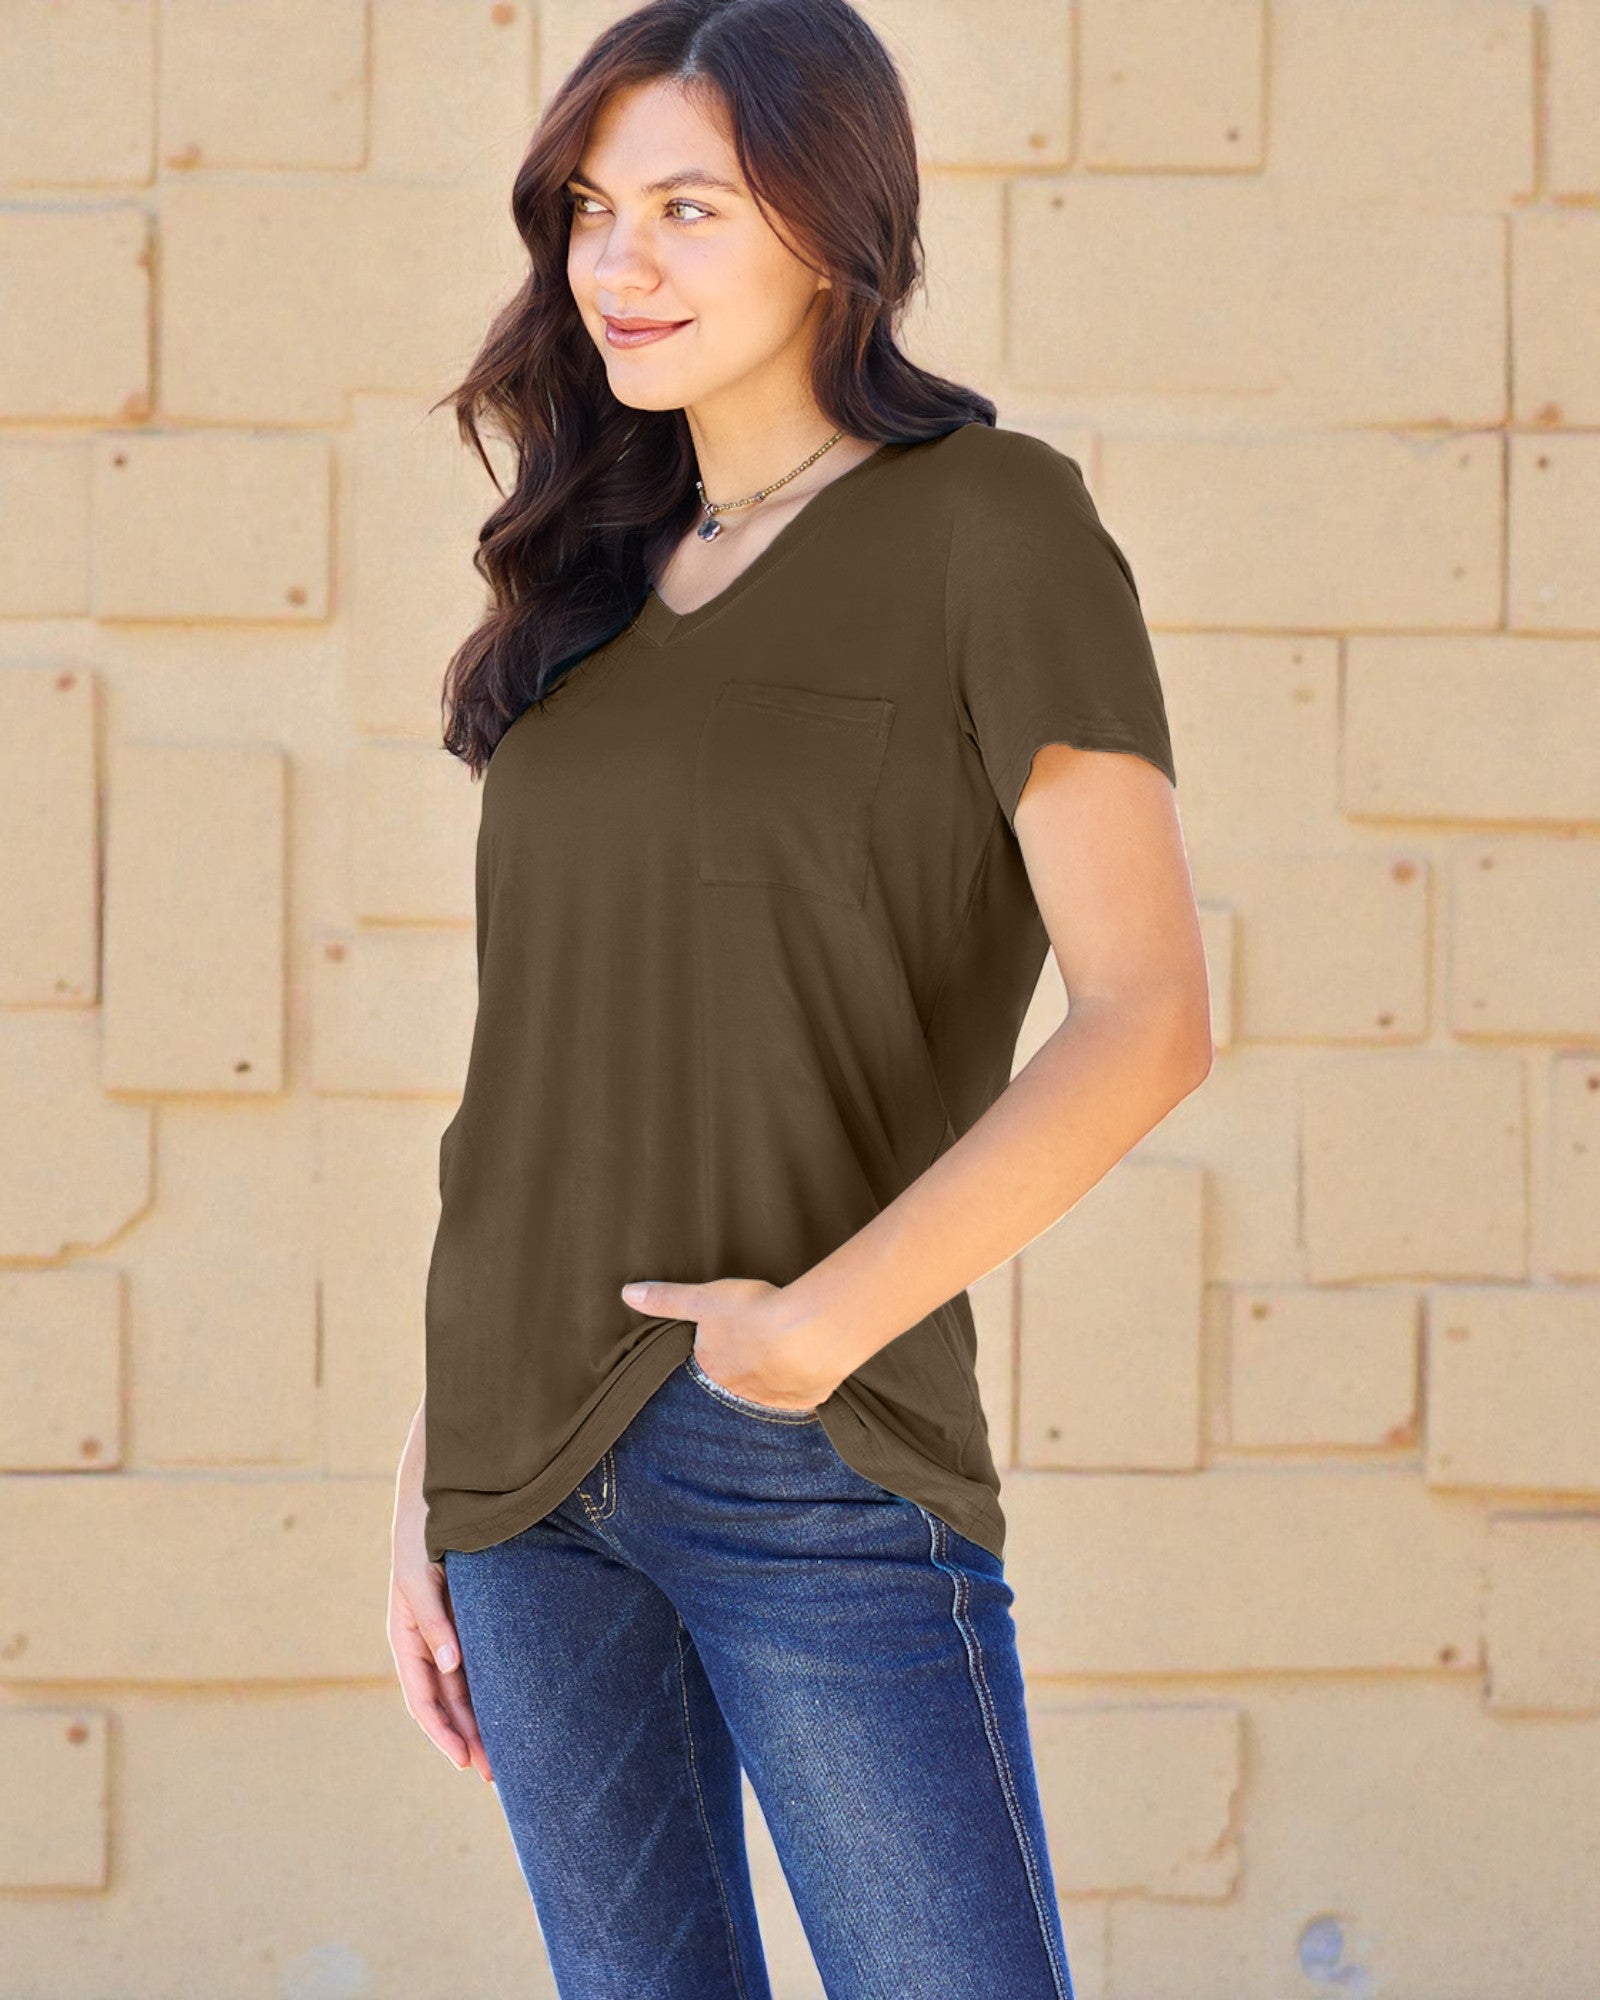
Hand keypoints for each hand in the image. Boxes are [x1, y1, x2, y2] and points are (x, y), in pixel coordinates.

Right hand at [388, 1529, 493, 1783]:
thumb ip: (433, 1621)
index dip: (442, 1732)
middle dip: (469, 1739)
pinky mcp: (470, 1625)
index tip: (464, 1759)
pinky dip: (492, 1692)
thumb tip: (450, 1663)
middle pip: (448, 1706)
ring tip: (508, 1757)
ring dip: (482, 1723)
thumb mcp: (419, 1581)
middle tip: (496, 1774)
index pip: (423, 1701)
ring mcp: (450, 1638)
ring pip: (465, 1692)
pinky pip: (480, 1668)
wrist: (438, 1504)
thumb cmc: (421, 1541)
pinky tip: (512, 1710)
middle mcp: (428, 1647)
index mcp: (407, 1641)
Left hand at [620, 1275, 841, 1411]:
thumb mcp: (704, 1299)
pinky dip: (801, 1385)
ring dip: (773, 1379)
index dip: (717, 1355)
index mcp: (712, 1371)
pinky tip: (807, 1370)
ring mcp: (772, 1402)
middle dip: (743, 1372)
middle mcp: (738, 1394)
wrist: (808, 1334)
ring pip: (768, 1394)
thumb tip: (627, 1294)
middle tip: (756, 1353)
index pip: (707, 1369)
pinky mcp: (805, 1401)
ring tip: (782, 1359)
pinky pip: (799, 1397)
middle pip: (736, 1385)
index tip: (727, 1346)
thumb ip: (667, 1299)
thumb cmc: (754, 1313)